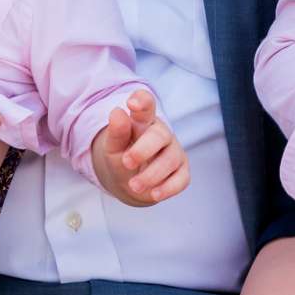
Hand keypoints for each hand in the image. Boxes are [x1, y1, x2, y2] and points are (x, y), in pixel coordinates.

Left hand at [91, 88, 190, 205]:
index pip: (146, 104)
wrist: (129, 182)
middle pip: (160, 135)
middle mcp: (161, 134)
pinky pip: (181, 179)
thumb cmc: (122, 157)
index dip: (142, 101)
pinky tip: (154, 193)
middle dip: (144, 149)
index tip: (132, 104)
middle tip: (127, 162)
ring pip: (170, 159)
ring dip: (151, 175)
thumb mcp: (112, 146)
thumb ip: (116, 132)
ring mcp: (174, 152)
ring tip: (133, 185)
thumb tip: (117, 113)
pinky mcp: (182, 171)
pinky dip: (168, 188)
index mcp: (142, 121)